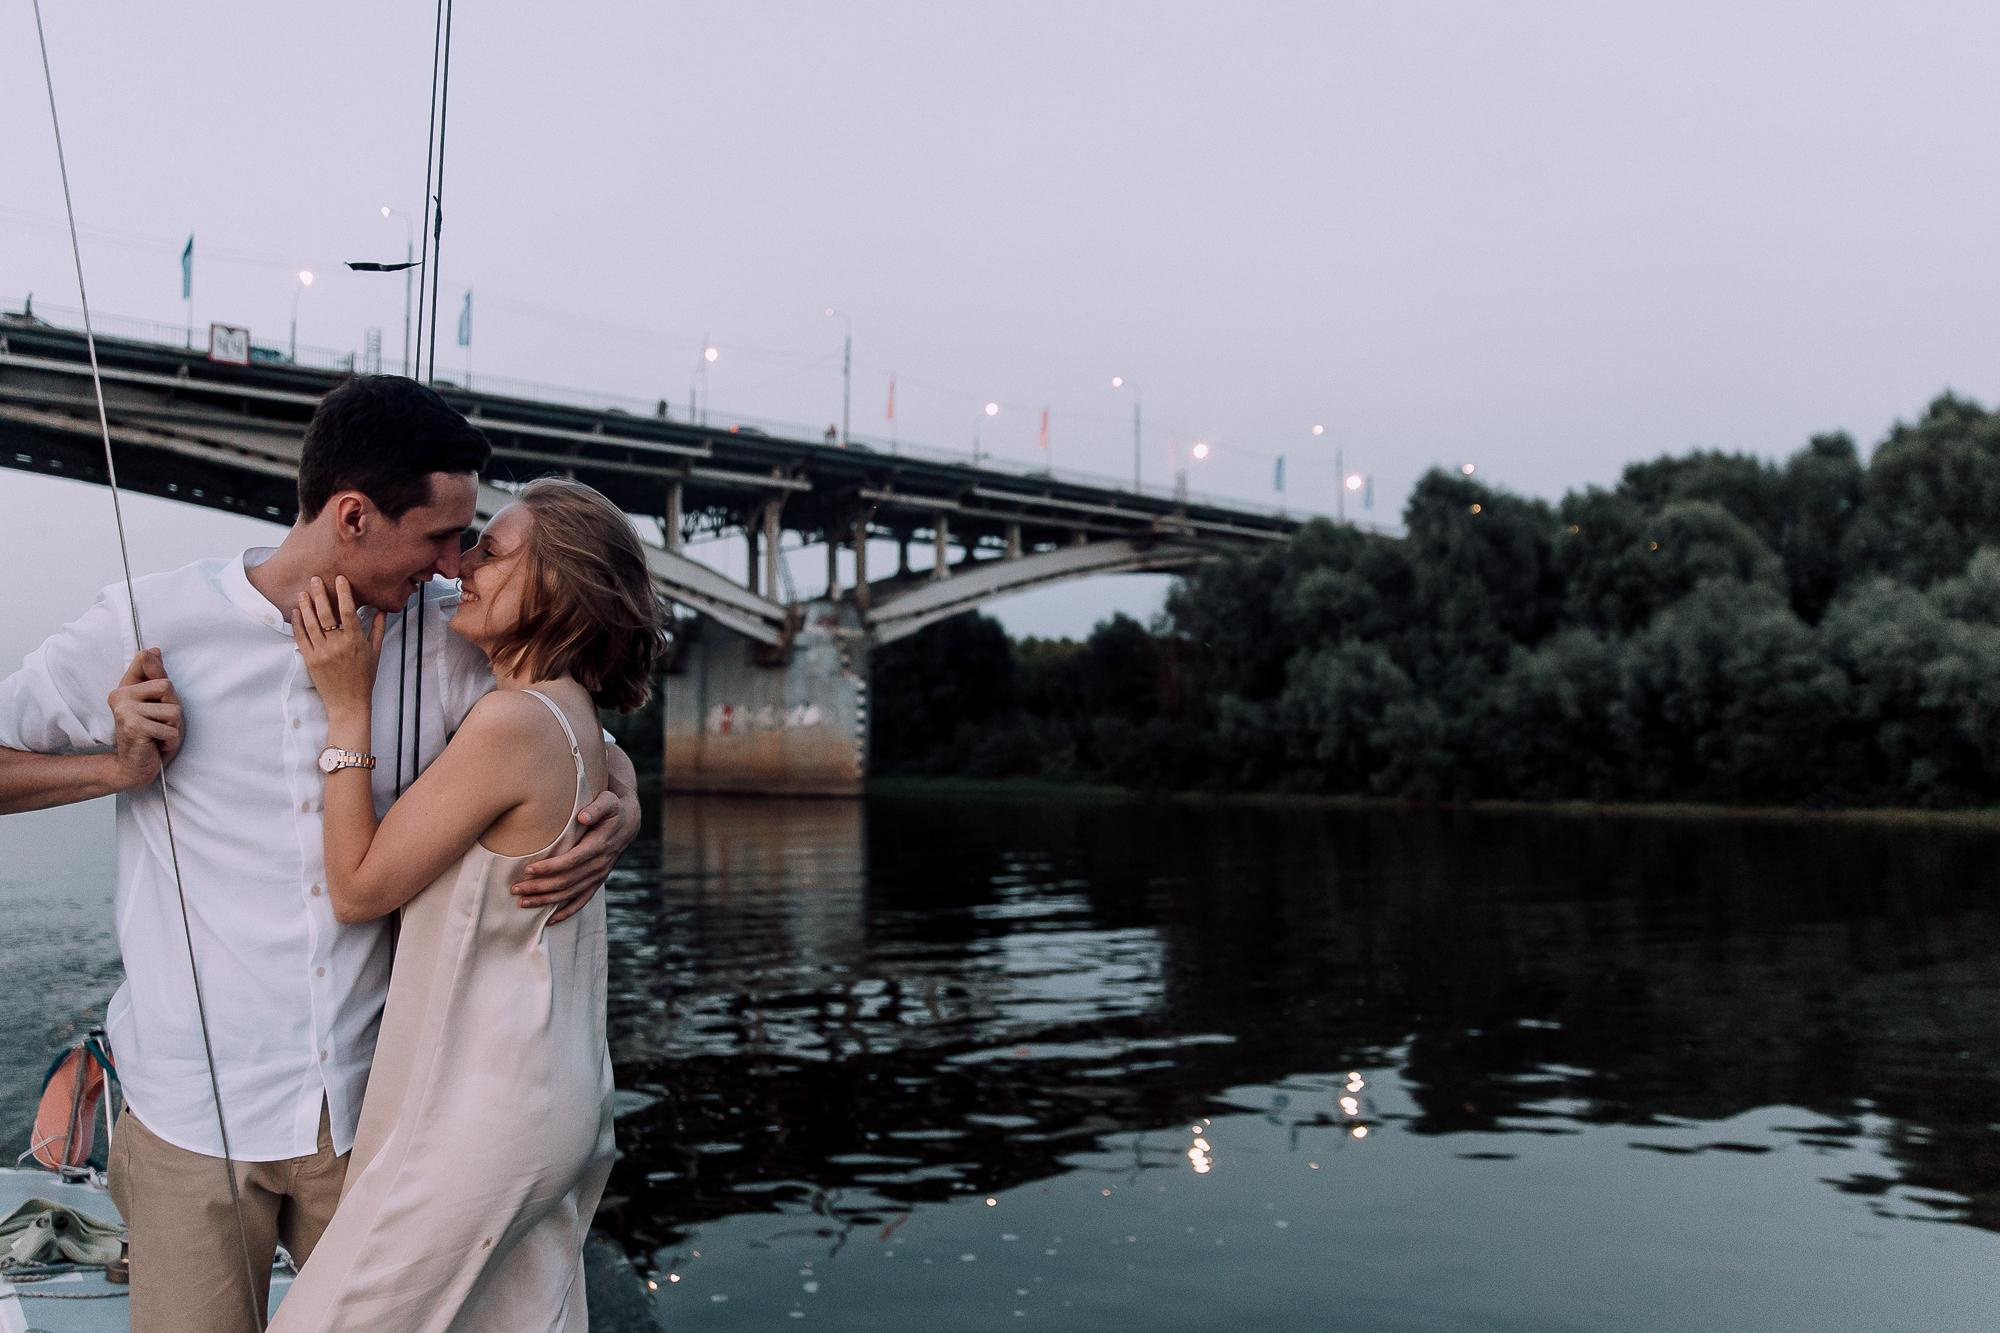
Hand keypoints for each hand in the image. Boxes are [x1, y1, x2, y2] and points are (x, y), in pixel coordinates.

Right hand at [107, 649, 181, 789]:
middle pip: (168, 686)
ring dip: (173, 729)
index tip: (154, 693)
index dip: (159, 672)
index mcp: (125, 687)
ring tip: (159, 736)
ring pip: (173, 711)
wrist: (134, 767)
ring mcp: (124, 710)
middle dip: (173, 709)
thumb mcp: (157, 703)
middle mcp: (120, 695)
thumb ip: (154, 677)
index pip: (146, 661)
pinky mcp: (132, 727)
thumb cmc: (151, 734)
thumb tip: (153, 650)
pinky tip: (157, 745)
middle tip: (160, 724)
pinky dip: (170, 741)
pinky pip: (170, 730)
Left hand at [293, 576, 384, 711]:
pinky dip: (298, 623)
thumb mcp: (375, 652)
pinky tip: (297, 612)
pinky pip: (301, 637)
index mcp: (355, 641)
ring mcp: (322, 652)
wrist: (348, 703)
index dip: (343, 593)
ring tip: (303, 592)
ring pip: (311, 623)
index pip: (348, 611)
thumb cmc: (364, 678)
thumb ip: (377, 629)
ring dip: (306, 605)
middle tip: (315, 579)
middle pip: (326, 613)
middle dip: (320, 594)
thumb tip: (381, 610)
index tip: (339, 579)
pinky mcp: (310, 660)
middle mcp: (337, 645)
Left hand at [514, 788, 636, 922]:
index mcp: (599, 846)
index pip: (571, 861)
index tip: (528, 870)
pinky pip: (582, 901)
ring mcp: (598, 876)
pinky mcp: (597, 882)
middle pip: (566, 881)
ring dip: (546, 900)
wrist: (628, 822)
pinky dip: (566, 912)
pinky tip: (550, 921)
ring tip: (522, 903)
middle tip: (516, 889)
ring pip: (569, 894)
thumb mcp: (608, 801)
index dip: (550, 868)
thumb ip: (596, 808)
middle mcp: (599, 865)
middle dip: (540, 887)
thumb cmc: (612, 808)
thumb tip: (583, 816)